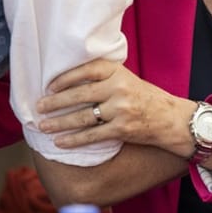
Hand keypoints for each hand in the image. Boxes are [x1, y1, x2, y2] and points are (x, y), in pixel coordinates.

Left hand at [36, 59, 195, 157]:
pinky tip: (60, 142)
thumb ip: (106, 78)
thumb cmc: (147, 99)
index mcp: (119, 72)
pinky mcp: (122, 129)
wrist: (172, 119)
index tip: (50, 85)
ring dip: (59, 122)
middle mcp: (119, 88)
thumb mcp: (128, 80)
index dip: (66, 77)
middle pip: (80, 94)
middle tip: (39, 107)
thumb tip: (71, 83)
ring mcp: (121, 109)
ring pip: (83, 116)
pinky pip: (92, 135)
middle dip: (56, 102)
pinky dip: (73, 140)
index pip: (88, 69)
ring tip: (43, 126)